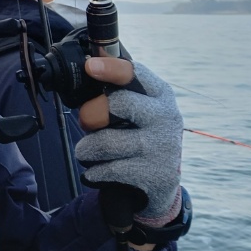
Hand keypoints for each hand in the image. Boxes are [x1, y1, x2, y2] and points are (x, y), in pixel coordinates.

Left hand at [75, 60, 182, 222]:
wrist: (160, 183)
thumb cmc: (137, 134)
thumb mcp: (135, 108)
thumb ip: (114, 90)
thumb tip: (87, 69)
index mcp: (160, 94)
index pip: (136, 73)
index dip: (111, 68)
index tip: (90, 67)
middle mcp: (166, 117)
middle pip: (119, 104)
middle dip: (90, 115)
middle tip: (85, 123)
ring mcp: (163, 147)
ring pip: (107, 142)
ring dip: (86, 149)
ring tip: (86, 151)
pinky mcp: (156, 175)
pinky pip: (109, 169)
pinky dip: (94, 171)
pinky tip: (95, 171)